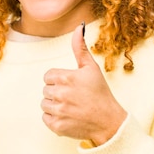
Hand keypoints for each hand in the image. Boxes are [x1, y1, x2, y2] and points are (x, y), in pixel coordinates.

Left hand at [41, 24, 126, 145]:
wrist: (109, 121)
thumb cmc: (100, 93)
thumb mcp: (91, 68)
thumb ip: (80, 48)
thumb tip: (78, 27)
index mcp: (66, 77)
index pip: (48, 76)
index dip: (59, 80)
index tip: (71, 85)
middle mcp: (60, 94)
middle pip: (45, 90)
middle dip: (57, 92)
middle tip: (73, 97)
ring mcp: (58, 111)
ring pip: (44, 104)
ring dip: (54, 105)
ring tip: (71, 107)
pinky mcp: (57, 126)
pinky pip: (45, 118)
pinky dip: (54, 119)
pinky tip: (68, 117)